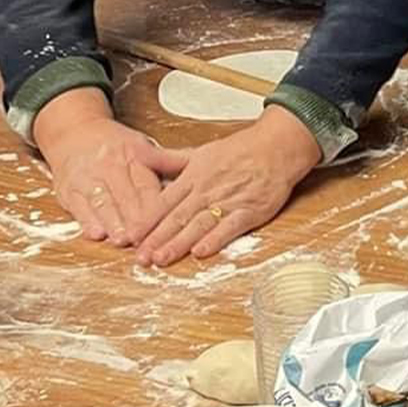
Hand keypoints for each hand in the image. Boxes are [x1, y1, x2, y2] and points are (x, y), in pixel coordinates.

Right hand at [36, 91, 186, 246]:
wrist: (74, 133)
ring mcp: (87, 178)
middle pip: (125, 196)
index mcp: (132, 156)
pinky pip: (78, 206)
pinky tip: (95, 233)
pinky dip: (86, 220)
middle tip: (144, 239)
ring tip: (121, 240)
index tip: (166, 223)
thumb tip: (202, 166)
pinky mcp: (68, 189)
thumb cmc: (115, 146)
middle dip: (134, 220)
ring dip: (112, 223)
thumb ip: (169, 161)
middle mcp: (109, 166)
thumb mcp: (144, 146)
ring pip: (102, 202)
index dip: (155, 207)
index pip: (147, 185)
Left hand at [136, 108, 320, 265]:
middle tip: (140, 258)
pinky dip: (215, 240)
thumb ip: (170, 160)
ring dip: (179, 243)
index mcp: (193, 177)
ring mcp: (228, 201)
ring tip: (162, 258)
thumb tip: (139, 156)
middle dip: (156, 239)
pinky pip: (230, 227)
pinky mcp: (250, 211)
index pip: (163, 203)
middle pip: (176, 218)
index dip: (146, 221)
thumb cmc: (240, 150)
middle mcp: (206, 191)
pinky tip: (201, 252)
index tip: (131, 237)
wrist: (277, 147)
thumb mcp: (200, 151)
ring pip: (198, 225)